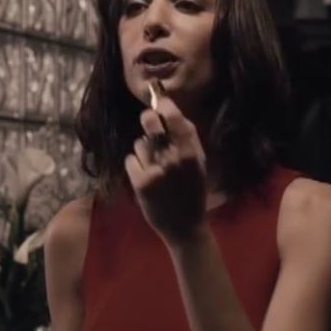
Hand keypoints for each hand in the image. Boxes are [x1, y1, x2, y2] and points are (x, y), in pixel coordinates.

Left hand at [124, 96, 206, 245]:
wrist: (184, 227)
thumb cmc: (192, 191)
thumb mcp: (199, 164)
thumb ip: (187, 139)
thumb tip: (169, 110)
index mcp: (192, 153)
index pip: (174, 118)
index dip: (164, 105)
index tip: (159, 102)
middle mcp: (174, 159)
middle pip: (150, 122)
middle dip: (148, 118)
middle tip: (148, 120)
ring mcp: (156, 170)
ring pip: (139, 143)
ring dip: (143, 152)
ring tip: (154, 167)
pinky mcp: (141, 182)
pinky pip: (131, 160)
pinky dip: (135, 167)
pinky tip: (146, 179)